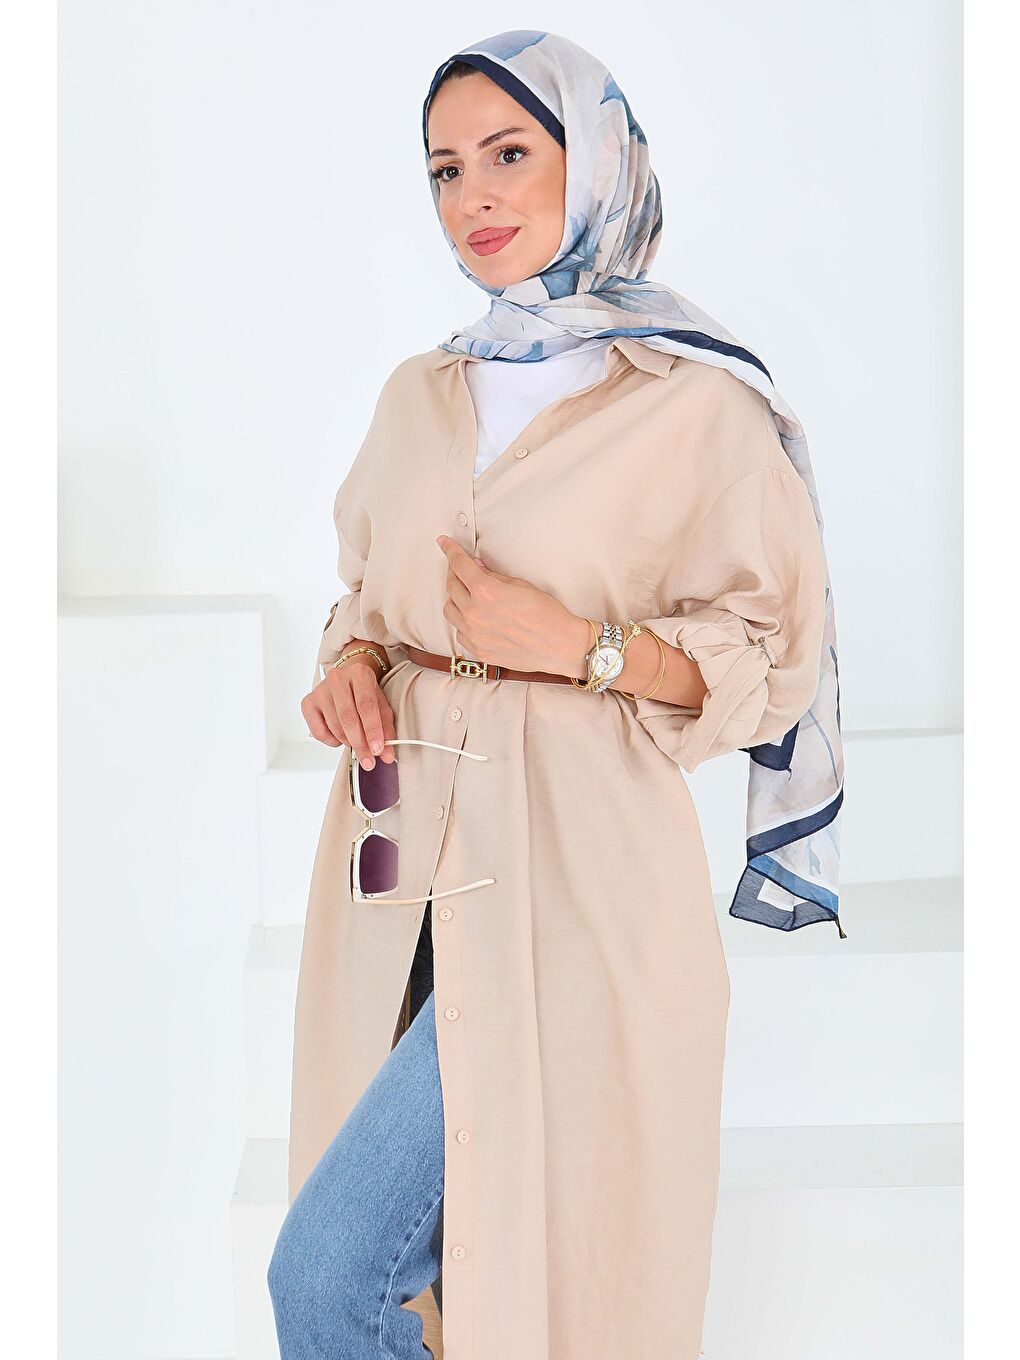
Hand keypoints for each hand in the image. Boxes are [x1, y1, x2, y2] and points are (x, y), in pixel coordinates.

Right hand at [301, 654, 396, 768]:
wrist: (348, 680)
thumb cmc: (366, 694)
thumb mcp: (381, 707)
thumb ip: (386, 730)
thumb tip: (387, 756)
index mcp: (360, 674)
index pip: (366, 706)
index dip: (372, 730)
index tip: (377, 750)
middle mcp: (338, 678)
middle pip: (348, 718)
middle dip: (360, 744)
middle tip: (368, 761)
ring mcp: (320, 690)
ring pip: (334, 726)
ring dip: (348, 742)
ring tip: (357, 744)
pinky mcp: (308, 702)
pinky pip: (318, 732)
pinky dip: (332, 741)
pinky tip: (340, 737)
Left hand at [436, 535, 589, 675]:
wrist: (559, 645)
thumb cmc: (546, 614)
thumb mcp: (520, 585)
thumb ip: (493, 576)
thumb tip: (476, 567)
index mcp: (485, 591)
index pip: (459, 564)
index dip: (450, 550)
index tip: (443, 543)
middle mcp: (474, 613)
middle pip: (451, 585)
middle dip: (454, 572)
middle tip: (460, 568)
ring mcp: (474, 634)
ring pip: (450, 609)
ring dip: (455, 597)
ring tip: (468, 594)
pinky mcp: (479, 650)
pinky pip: (460, 631)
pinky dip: (463, 621)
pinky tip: (475, 617)